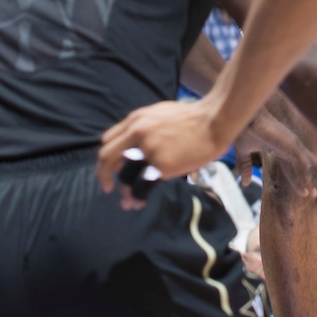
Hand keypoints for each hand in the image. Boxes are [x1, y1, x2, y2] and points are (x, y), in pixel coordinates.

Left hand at [98, 99, 226, 204]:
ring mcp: (149, 149)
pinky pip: (144, 184)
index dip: (107, 157)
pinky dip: (139, 195)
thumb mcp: (161, 113)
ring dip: (123, 190)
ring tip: (126, 202)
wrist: (213, 120)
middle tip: (107, 187)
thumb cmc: (193, 117)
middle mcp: (138, 133)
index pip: (108, 140)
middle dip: (103, 174)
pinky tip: (140, 201)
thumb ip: (145, 127)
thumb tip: (136, 143)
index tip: (112, 168)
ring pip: (124, 174)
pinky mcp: (161, 164)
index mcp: (137, 120)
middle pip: (107, 156)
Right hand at [235, 106, 316, 198]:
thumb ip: (245, 167)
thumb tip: (244, 183)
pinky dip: (306, 176)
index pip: (298, 169)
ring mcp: (294, 146)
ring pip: (315, 166)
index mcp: (284, 149)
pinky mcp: (291, 145)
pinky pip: (302, 163)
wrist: (244, 115)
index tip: (311, 194)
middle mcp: (293, 148)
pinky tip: (309, 189)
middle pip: (314, 167)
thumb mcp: (244, 153)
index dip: (304, 182)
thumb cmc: (245, 129)